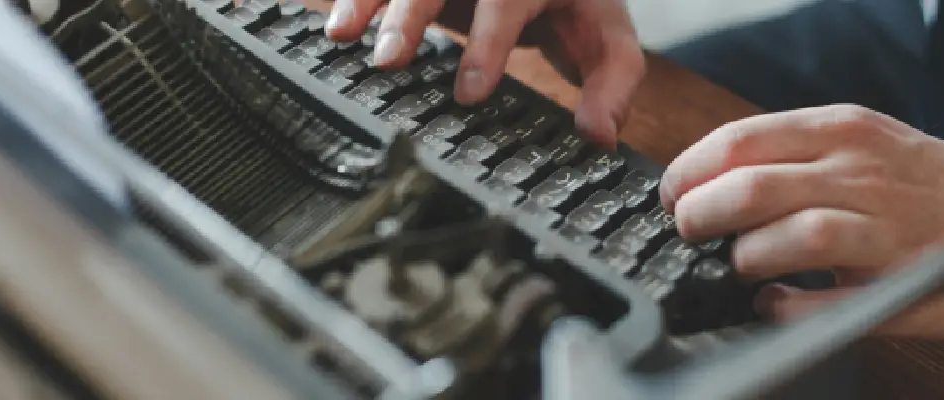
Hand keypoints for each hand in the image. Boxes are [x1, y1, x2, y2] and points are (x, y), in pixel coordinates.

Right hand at [322, 0, 644, 146]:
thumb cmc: (580, 10)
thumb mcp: (608, 45)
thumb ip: (611, 89)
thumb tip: (598, 136)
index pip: (509, 2)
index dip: (488, 45)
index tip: (469, 93)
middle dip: (412, 16)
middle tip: (389, 62)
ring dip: (370, 1)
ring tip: (341, 36)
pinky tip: (333, 26)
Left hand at [659, 104, 943, 337]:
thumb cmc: (929, 183)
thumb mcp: (864, 140)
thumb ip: (797, 154)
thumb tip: (715, 180)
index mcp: (843, 131)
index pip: (740, 140)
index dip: (690, 170)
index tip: (672, 193)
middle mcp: (859, 173)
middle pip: (750, 188)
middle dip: (700, 215)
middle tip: (690, 231)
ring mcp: (881, 228)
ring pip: (784, 238)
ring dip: (743, 257)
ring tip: (739, 262)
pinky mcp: (898, 282)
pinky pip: (821, 301)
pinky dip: (784, 306)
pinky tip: (775, 302)